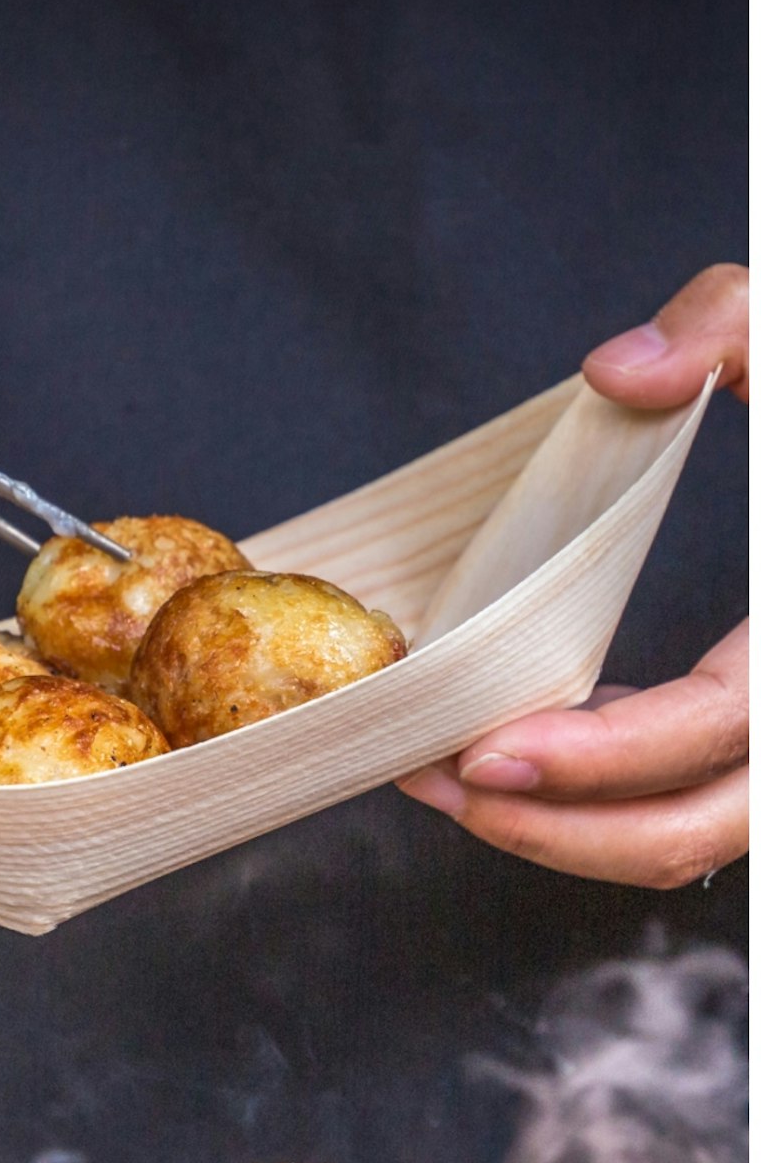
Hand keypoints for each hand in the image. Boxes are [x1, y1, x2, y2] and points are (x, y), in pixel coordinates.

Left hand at [397, 267, 748, 886]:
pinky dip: (617, 793)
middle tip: (434, 783)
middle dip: (558, 832)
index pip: (726, 725)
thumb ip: (728, 325)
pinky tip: (535, 738)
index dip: (604, 758)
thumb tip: (617, 372)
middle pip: (703, 830)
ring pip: (700, 837)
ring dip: (571, 829)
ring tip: (449, 777)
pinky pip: (708, 799)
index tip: (482, 753)